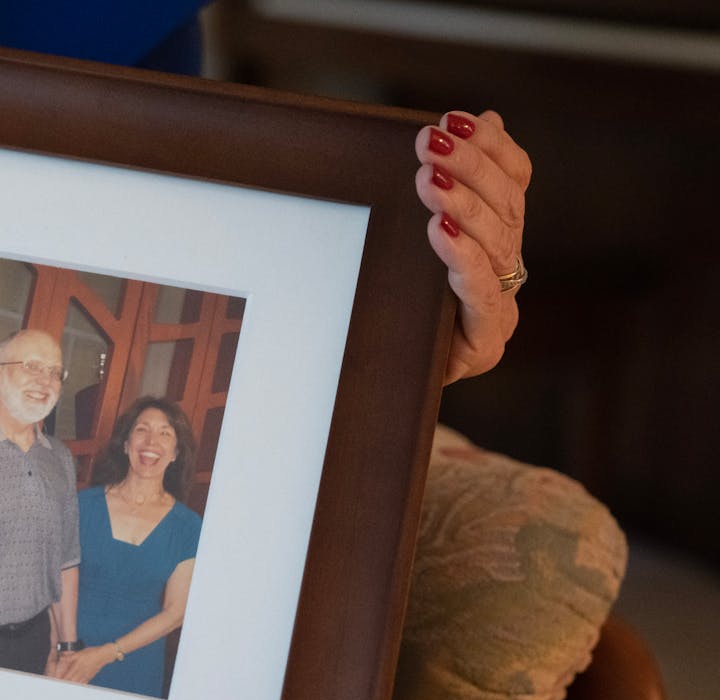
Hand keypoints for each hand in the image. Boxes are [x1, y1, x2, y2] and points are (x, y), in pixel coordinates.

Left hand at [55, 645, 115, 684]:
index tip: (56, 683)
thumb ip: (70, 657)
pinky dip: (79, 687)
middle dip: (65, 685)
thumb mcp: (80, 652)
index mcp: (77, 666)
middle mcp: (81, 672)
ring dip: (71, 686)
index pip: (67, 675)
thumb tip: (61, 658)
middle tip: (58, 688)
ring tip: (65, 690)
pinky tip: (76, 688)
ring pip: (77, 684)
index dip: (62, 680)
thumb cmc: (92, 652)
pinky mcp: (90, 677)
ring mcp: (86, 676)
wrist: (103, 655)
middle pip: (71, 681)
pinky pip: (83, 684)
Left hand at [415, 111, 531, 382]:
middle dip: (469, 169)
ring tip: (428, 177)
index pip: (515, 181)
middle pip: (507, 208)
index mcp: (501, 238)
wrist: (385, 380)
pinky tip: (439, 229)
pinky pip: (479, 295)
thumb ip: (449, 182)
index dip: (492, 147)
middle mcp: (509, 271)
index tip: (455, 118)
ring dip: (463, 205)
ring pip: (496, 246)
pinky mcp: (483, 345)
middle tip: (430, 142)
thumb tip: (483, 118)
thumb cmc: (400, 302)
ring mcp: (500, 309)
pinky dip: (461, 258)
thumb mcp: (417, 238)